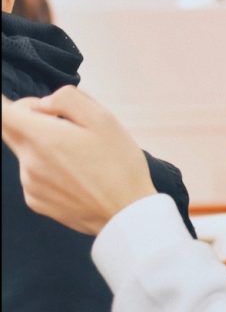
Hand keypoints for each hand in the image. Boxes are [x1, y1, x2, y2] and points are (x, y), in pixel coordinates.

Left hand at [1, 86, 156, 234]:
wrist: (126, 213)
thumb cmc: (119, 163)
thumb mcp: (104, 118)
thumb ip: (68, 99)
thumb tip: (44, 103)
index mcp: (43, 137)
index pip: (2, 113)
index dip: (7, 102)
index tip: (22, 102)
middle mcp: (28, 161)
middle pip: (11, 129)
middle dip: (32, 118)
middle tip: (67, 123)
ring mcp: (29, 184)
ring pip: (26, 151)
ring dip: (44, 145)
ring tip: (82, 155)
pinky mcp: (36, 201)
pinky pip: (33, 174)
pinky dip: (48, 167)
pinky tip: (77, 174)